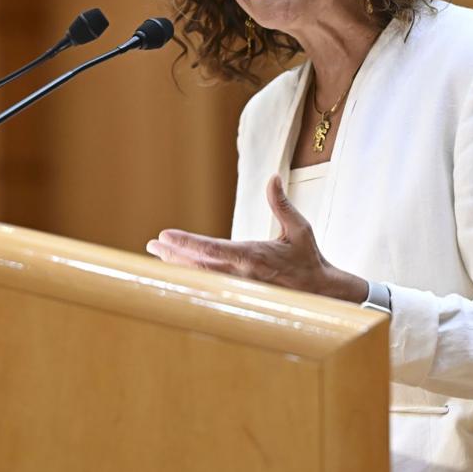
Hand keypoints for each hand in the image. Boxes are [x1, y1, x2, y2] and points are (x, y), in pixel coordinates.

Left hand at [145, 175, 367, 302]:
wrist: (321, 293)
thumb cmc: (309, 258)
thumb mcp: (299, 228)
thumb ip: (281, 203)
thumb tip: (272, 177)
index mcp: (252, 257)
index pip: (211, 249)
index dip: (185, 243)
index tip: (165, 235)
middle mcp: (241, 275)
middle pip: (198, 266)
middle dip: (172, 255)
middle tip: (151, 245)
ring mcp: (239, 288)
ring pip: (200, 277)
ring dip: (177, 266)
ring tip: (157, 254)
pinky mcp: (240, 294)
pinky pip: (209, 285)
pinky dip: (191, 276)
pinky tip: (179, 271)